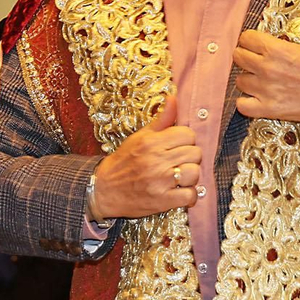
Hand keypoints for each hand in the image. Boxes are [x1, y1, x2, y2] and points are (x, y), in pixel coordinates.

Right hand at [87, 95, 201, 219]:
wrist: (105, 190)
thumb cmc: (124, 162)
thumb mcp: (140, 137)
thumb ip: (161, 119)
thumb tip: (173, 97)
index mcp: (151, 142)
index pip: (188, 134)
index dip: (186, 140)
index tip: (178, 146)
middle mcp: (156, 161)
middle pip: (195, 153)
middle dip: (189, 157)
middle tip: (178, 161)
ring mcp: (160, 182)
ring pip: (195, 173)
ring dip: (190, 176)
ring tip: (179, 177)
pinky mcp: (162, 201)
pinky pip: (190, 195)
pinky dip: (188, 195)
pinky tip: (179, 191)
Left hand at [233, 30, 299, 123]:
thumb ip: (277, 47)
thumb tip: (259, 47)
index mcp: (277, 49)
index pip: (246, 38)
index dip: (249, 41)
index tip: (253, 45)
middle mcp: (267, 68)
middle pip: (238, 57)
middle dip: (245, 57)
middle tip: (255, 62)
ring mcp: (266, 90)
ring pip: (239, 80)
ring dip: (248, 80)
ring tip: (261, 82)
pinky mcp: (269, 109)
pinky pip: (242, 105)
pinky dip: (246, 102)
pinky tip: (256, 98)